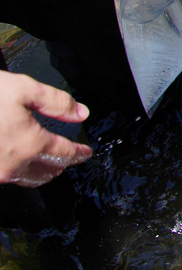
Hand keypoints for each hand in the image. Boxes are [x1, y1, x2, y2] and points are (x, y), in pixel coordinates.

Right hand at [0, 71, 92, 186]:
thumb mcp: (23, 89)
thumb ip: (56, 102)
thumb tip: (81, 113)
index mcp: (30, 144)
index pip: (64, 153)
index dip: (79, 153)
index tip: (86, 152)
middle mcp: (13, 164)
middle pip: (48, 172)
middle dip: (62, 164)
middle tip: (69, 157)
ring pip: (26, 180)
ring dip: (41, 173)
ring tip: (47, 163)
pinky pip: (6, 178)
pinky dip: (19, 173)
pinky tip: (17, 162)